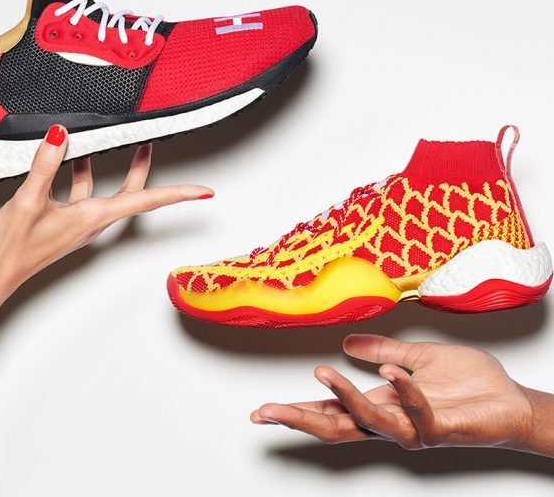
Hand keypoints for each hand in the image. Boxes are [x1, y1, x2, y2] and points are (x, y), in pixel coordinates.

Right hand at [0, 125, 212, 302]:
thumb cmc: (13, 249)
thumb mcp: (30, 200)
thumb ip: (47, 166)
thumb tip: (61, 136)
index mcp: (95, 217)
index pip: (148, 201)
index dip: (179, 194)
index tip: (204, 191)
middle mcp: (94, 221)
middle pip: (132, 192)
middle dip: (142, 167)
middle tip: (149, 144)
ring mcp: (81, 222)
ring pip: (107, 191)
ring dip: (110, 167)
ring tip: (111, 142)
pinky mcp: (67, 222)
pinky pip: (84, 194)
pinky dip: (82, 174)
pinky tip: (71, 159)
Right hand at [251, 334, 534, 450]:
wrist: (511, 401)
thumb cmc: (469, 384)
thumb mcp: (417, 356)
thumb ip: (383, 351)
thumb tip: (348, 342)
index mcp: (381, 402)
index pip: (330, 408)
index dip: (297, 408)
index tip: (264, 410)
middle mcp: (391, 421)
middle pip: (335, 426)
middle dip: (299, 418)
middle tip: (267, 412)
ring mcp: (413, 429)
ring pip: (368, 422)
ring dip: (343, 397)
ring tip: (322, 372)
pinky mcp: (440, 431)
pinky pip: (417, 417)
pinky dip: (404, 393)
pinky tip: (392, 372)